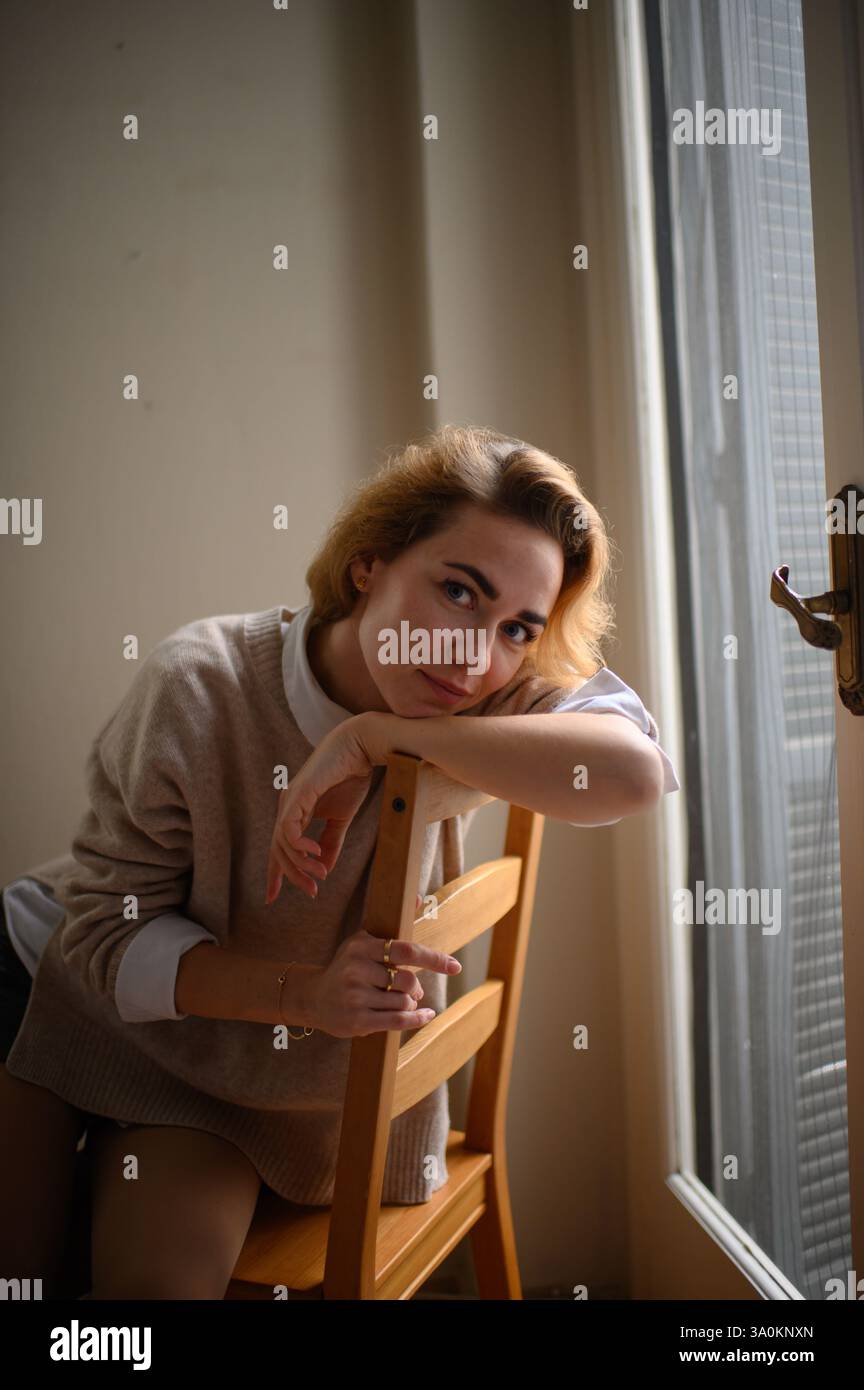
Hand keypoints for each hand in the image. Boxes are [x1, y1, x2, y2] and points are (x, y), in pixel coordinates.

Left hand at [265, 714, 384, 905]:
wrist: (360, 748)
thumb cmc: (350, 777)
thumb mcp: (341, 819)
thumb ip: (331, 842)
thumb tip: (323, 869)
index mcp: (295, 812)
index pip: (279, 847)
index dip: (274, 873)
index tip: (272, 898)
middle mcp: (287, 807)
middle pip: (278, 851)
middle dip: (292, 876)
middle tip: (312, 891)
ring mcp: (290, 800)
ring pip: (282, 844)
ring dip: (301, 865)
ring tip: (320, 874)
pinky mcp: (298, 794)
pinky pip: (289, 829)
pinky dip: (300, 846)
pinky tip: (315, 853)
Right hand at [307, 928, 461, 1038]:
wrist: (314, 998)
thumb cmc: (348, 967)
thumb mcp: (364, 942)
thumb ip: (392, 925)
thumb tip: (419, 897)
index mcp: (362, 946)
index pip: (405, 951)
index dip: (433, 959)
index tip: (455, 966)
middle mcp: (356, 969)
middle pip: (407, 980)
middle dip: (416, 988)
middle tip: (414, 991)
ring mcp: (355, 995)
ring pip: (403, 1002)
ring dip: (411, 1004)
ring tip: (403, 1002)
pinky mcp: (356, 1019)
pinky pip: (397, 1021)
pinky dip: (416, 1019)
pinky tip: (426, 1015)